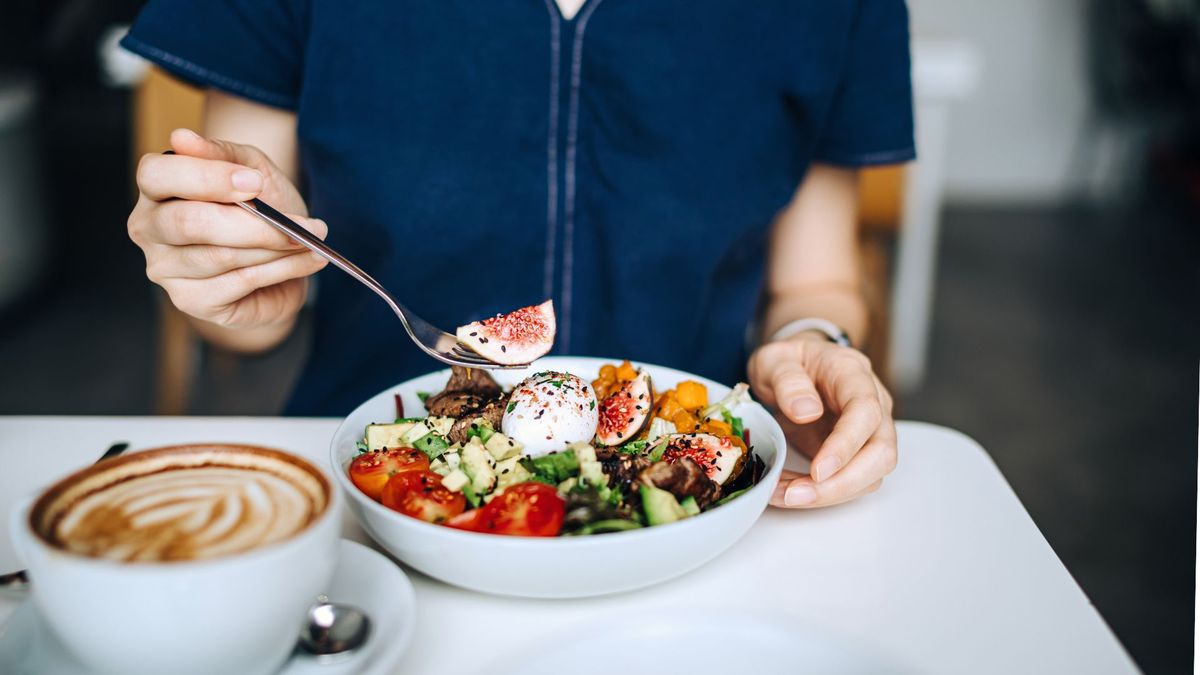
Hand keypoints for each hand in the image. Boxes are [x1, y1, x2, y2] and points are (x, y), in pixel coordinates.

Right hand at [128, 128, 327, 333]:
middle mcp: (149, 229)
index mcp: (155, 188)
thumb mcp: (251, 168)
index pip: (157, 175)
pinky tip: (306, 260)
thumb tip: (182, 137)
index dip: (207, 178)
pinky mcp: (191, 300)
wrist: (281, 256)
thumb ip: (223, 154)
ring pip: (222, 256)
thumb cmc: (260, 206)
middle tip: (299, 223)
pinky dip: (283, 269)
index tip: (255, 182)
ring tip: (309, 239)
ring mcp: (165, 269)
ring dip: (276, 247)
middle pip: (190, 223)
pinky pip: (240, 282)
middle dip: (254, 224)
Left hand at [747, 334, 896, 507]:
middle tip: (795, 495)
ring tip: (784, 495)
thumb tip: (806, 412)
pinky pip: (851, 482)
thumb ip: (788, 380)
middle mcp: (874, 404)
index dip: (845, 445)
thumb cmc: (788, 362)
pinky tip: (788, 492)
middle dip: (841, 482)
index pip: (865, 412)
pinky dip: (822, 494)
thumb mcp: (774, 360)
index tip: (817, 470)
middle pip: (881, 453)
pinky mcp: (857, 455)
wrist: (795, 368)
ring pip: (872, 475)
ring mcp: (871, 432)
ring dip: (830, 494)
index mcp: (853, 374)